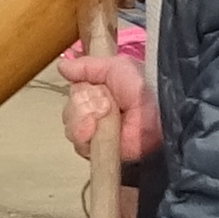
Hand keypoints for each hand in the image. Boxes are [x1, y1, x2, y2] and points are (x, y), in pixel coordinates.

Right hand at [53, 36, 152, 164]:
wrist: (156, 111)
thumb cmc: (143, 87)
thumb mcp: (116, 67)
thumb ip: (87, 67)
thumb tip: (62, 66)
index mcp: (99, 96)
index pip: (74, 96)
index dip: (80, 92)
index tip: (95, 87)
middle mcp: (95, 116)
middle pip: (69, 112)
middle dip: (81, 104)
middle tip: (105, 102)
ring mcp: (97, 135)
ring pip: (71, 127)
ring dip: (84, 116)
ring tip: (106, 113)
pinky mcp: (99, 152)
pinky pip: (79, 144)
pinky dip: (85, 133)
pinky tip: (97, 128)